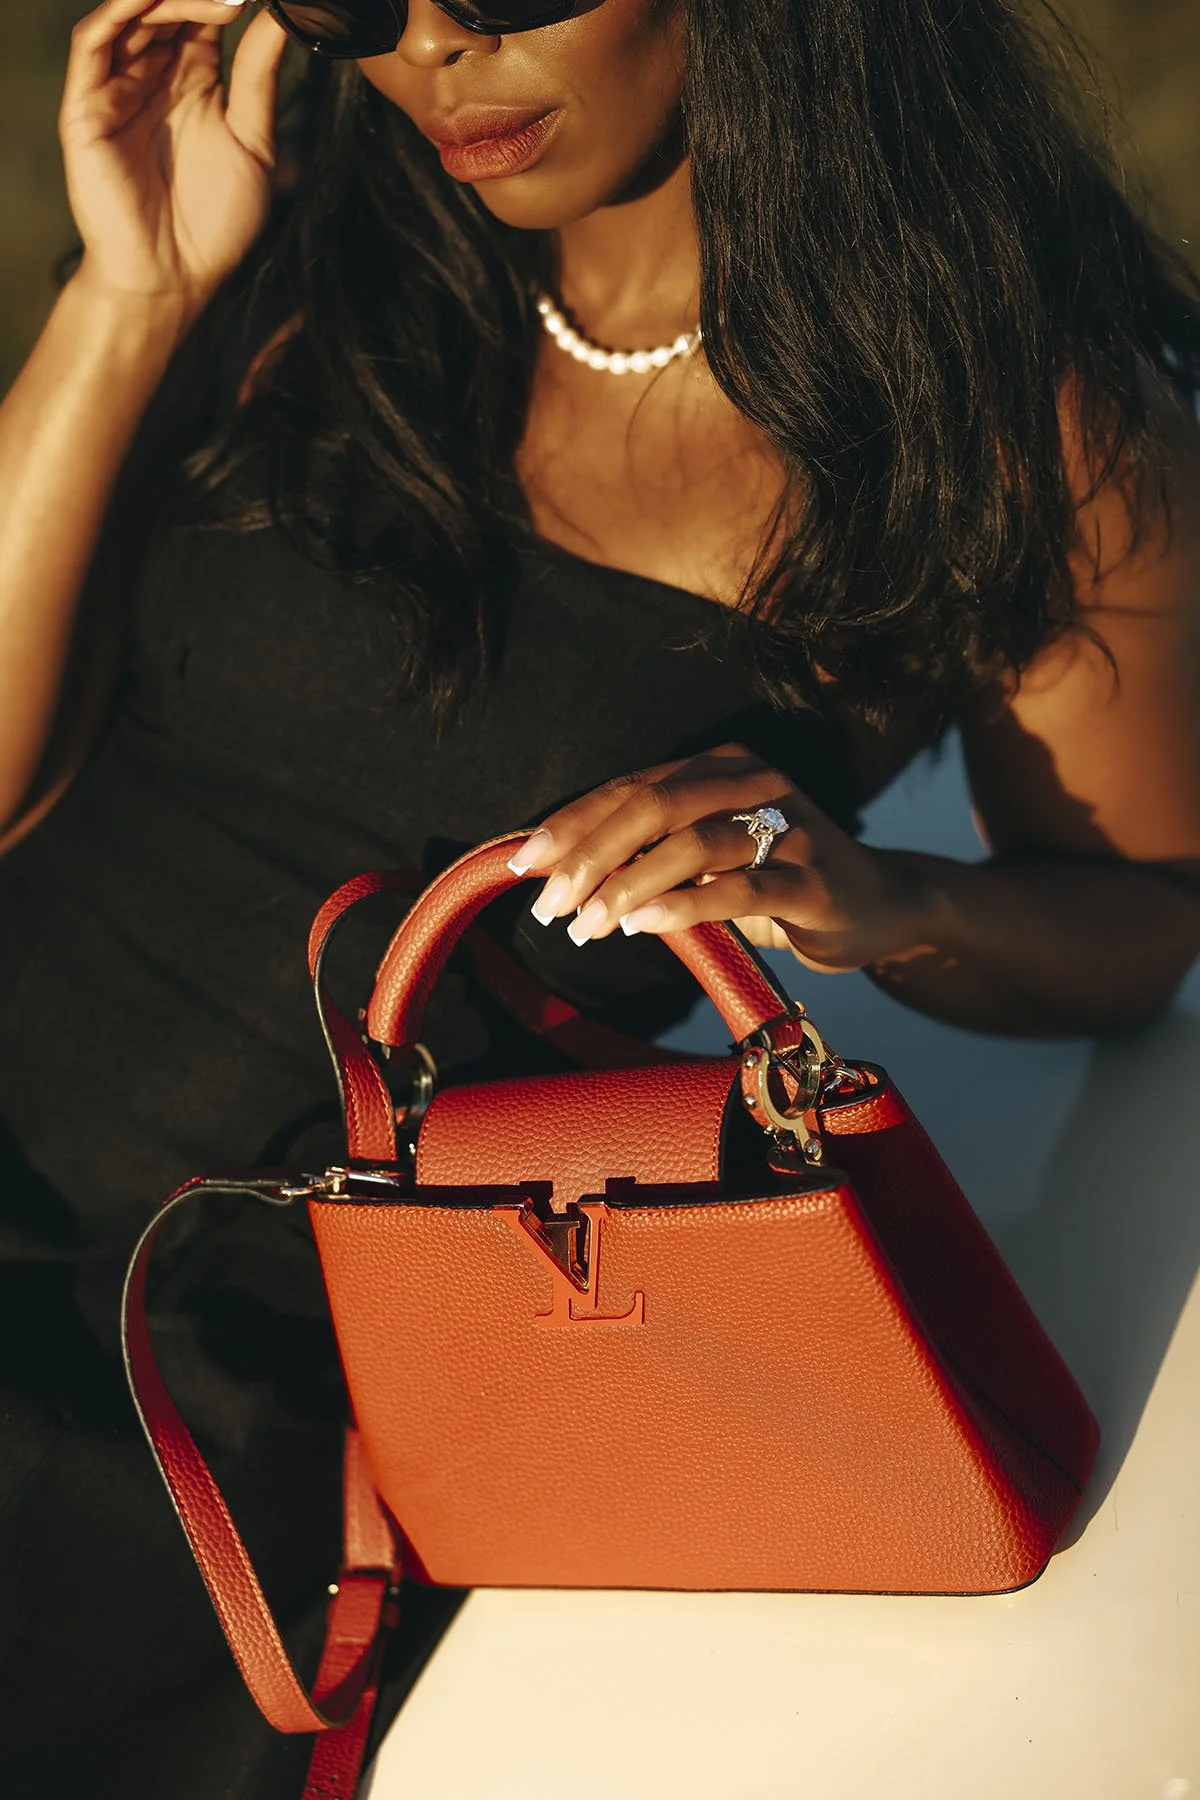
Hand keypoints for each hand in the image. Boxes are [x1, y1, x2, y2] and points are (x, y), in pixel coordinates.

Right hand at [59, 0, 287, 319]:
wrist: (175, 277)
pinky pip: (93, 42)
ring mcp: (116, 87)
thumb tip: (283, 15)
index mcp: (191, 81)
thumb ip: (260, 76)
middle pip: (164, 6)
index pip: (199, 15)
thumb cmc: (216, 223)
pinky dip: (121, 11)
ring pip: (131, 14)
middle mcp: (151, 76)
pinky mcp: (87, 105)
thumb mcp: (254, 142)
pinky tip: (154, 1)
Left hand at [506, 742, 941, 972]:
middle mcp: (753, 782)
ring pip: (692, 844)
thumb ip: (652, 854)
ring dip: (629, 887)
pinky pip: (739, 888)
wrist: (883, 905)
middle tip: (551, 906)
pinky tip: (644, 927)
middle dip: (589, 856)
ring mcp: (789, 827)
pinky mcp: (814, 878)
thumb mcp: (712, 859)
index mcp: (720, 766)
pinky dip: (685, 906)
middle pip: (652, 805)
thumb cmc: (778, 882)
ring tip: (589, 926)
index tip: (524, 866)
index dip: (571, 825)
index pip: (629, 787)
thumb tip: (563, 875)